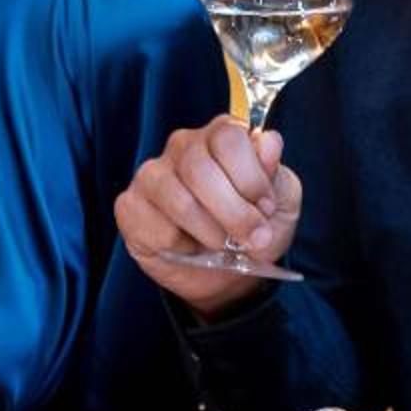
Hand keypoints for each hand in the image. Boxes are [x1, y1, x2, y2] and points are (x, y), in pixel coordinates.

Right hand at [115, 116, 301, 314]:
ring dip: (210, 231)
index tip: (267, 207)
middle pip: (199, 169)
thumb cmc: (253, 228)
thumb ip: (275, 173)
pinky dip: (180, 245)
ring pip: (178, 199)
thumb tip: (268, 141)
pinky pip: (154, 225)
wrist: (228, 274)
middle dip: (234, 212)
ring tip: (224, 245)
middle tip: (254, 238)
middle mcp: (182, 147)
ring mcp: (151, 175)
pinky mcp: (130, 206)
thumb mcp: (280, 202)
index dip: (251, 177)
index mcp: (220, 135)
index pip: (228, 138)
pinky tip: (189, 246)